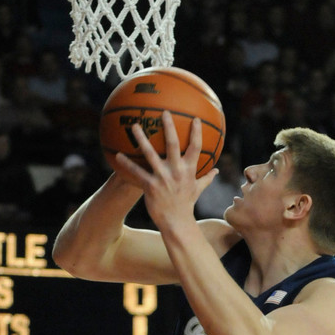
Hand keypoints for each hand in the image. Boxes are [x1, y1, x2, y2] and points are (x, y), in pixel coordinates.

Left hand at [112, 113, 216, 228]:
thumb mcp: (198, 190)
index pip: (196, 148)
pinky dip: (127, 164)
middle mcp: (176, 171)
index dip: (196, 132)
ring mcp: (163, 178)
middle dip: (168, 127)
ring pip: (151, 154)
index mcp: (189, 170)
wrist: (176, 222)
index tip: (195, 118)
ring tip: (134, 126)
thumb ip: (207, 178)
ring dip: (142, 139)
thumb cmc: (186, 204)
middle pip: (173, 144)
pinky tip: (118, 155)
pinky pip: (137, 172)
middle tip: (163, 112)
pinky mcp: (150, 186)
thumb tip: (216, 170)